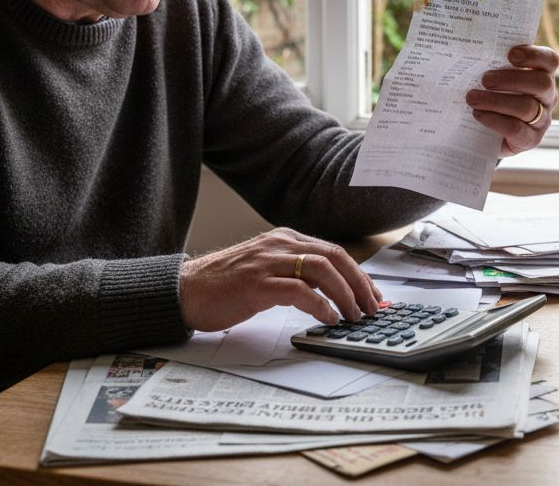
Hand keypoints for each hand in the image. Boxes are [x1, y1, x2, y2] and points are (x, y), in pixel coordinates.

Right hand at [179, 227, 381, 331]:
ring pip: (322, 271)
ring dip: (345, 295)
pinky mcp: (257, 284)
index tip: (373, 295)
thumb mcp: (267, 268)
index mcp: (285, 239)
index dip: (358, 275)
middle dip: (359, 285)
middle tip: (372, 308)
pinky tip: (328, 318)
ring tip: (354, 316)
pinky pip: (299, 291)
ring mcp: (268, 262)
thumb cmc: (225, 284)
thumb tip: (333, 292)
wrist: (185, 290)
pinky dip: (321, 306)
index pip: (334, 252)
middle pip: (335, 258)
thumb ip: (296, 272)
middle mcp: (279, 245)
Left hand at [466, 44, 558, 156]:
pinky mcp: (532, 139)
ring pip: (527, 107)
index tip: (510, 54)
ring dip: (496, 101)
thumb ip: (493, 64)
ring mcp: (543, 119)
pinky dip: (494, 120)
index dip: (533, 55)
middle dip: (511, 79)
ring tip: (472, 98)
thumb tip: (470, 52)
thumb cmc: (492, 95)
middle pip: (541, 83)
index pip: (549, 60)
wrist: (487, 133)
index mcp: (543, 74)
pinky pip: (516, 129)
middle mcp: (547, 96)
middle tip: (485, 79)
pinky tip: (478, 114)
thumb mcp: (497, 78)